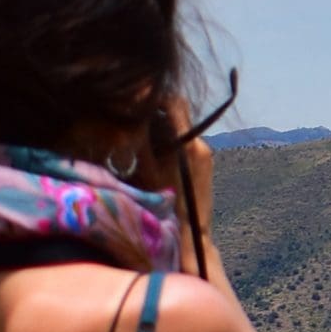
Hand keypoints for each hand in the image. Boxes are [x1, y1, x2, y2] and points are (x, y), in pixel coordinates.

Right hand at [139, 95, 215, 247]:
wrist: (190, 236)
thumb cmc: (164, 206)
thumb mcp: (145, 171)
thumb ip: (138, 141)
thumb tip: (127, 114)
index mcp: (189, 144)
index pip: (174, 101)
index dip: (153, 95)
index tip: (133, 98)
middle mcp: (200, 143)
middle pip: (176, 111)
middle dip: (154, 110)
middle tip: (131, 116)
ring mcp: (203, 151)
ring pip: (177, 125)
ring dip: (158, 124)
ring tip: (137, 134)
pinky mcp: (202, 160)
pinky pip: (181, 139)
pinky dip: (165, 138)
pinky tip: (149, 150)